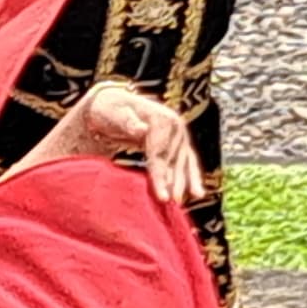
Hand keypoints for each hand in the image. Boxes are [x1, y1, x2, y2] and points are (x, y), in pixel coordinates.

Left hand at [61, 81, 205, 206]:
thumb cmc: (109, 110)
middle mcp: (175, 125)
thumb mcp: (113, 113)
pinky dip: (192, 177)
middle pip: (173, 160)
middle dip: (173, 183)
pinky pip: (188, 161)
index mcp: (161, 118)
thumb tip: (142, 129)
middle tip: (171, 203)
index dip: (160, 175)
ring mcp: (179, 134)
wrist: (112, 104)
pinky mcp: (178, 142)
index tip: (162, 195)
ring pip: (183, 162)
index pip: (160, 153)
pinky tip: (197, 193)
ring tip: (183, 202)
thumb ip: (127, 122)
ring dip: (184, 183)